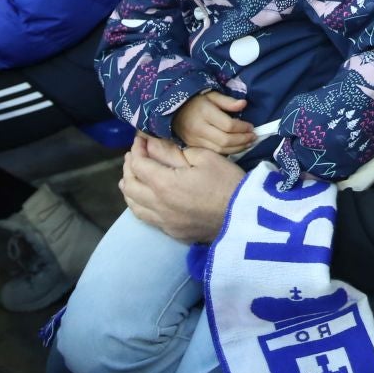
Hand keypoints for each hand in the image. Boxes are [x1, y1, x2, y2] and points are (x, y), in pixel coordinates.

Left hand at [121, 132, 240, 243]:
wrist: (244, 216)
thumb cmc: (226, 181)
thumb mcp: (203, 157)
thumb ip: (171, 151)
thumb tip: (151, 144)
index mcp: (164, 184)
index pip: (138, 165)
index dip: (136, 150)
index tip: (140, 140)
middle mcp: (158, 205)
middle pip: (129, 186)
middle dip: (129, 167)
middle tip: (135, 155)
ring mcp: (164, 222)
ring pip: (133, 206)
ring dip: (130, 188)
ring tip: (133, 176)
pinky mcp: (172, 232)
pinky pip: (146, 218)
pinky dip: (140, 204)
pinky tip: (146, 198)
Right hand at [173, 91, 258, 156]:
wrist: (173, 110)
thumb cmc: (196, 100)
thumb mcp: (212, 95)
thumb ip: (228, 101)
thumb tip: (244, 104)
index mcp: (205, 112)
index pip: (228, 125)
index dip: (242, 128)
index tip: (251, 126)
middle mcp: (199, 128)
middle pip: (225, 140)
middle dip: (242, 140)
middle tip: (253, 137)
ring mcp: (195, 140)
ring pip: (220, 149)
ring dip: (237, 148)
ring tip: (248, 143)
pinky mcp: (193, 146)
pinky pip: (213, 153)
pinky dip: (227, 152)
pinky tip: (236, 148)